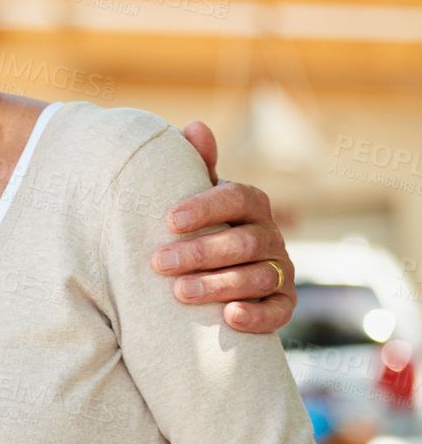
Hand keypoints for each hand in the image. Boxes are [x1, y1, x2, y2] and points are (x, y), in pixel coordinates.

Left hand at [153, 122, 295, 333]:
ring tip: (180, 292)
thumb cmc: (202, 223)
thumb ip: (198, 164)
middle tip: (159, 263)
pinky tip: (229, 317)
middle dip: (198, 253)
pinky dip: (257, 315)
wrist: (221, 267)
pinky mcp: (285, 303)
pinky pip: (280, 311)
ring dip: (218, 285)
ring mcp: (281, 270)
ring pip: (257, 277)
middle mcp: (271, 235)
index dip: (204, 208)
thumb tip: (196, 126)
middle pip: (241, 243)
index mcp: (251, 203)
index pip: (234, 198)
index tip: (169, 220)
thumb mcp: (199, 194)